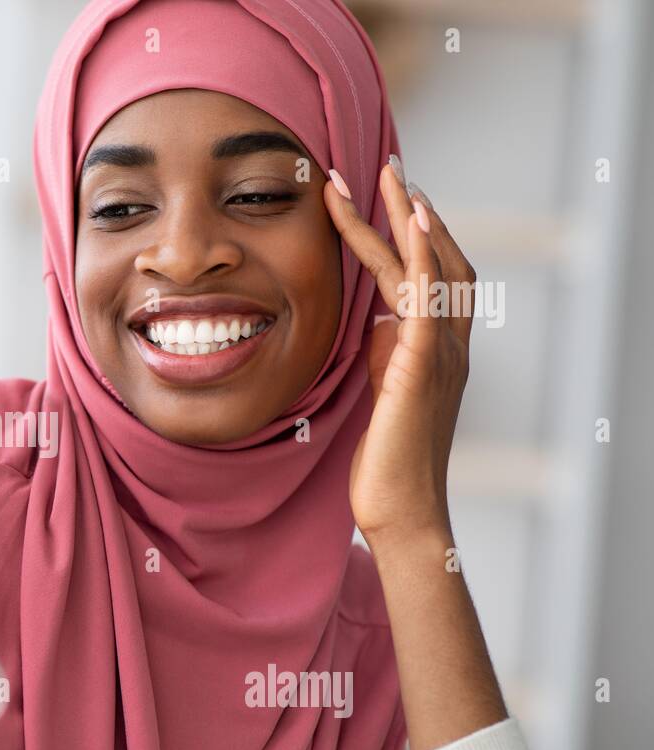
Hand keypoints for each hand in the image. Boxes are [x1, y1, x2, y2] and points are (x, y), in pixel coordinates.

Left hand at [324, 161, 475, 542]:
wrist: (399, 509)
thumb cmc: (384, 459)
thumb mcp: (382, 391)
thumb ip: (385, 351)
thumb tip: (375, 319)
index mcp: (435, 348)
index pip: (433, 275)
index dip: (418, 233)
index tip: (392, 197)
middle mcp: (448, 343)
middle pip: (439, 257)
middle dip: (414, 210)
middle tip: (390, 165)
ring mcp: (441, 351)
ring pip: (432, 265)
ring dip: (409, 215)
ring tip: (387, 172)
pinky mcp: (422, 362)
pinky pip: (427, 294)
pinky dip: (423, 250)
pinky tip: (413, 216)